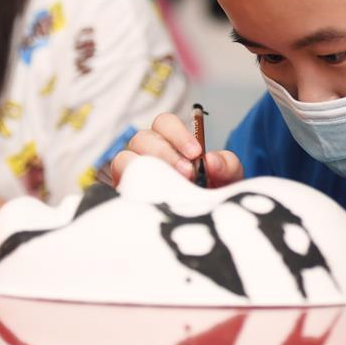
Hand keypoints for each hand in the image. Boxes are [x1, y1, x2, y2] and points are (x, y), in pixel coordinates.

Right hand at [110, 113, 243, 186]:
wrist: (206, 221)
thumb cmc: (213, 193)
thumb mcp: (228, 177)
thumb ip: (226, 164)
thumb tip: (211, 160)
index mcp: (170, 141)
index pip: (164, 123)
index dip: (178, 134)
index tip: (196, 152)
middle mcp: (147, 152)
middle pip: (142, 137)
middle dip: (165, 153)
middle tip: (187, 173)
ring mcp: (132, 173)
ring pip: (124, 158)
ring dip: (146, 168)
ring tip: (169, 185)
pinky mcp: (124, 194)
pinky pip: (118, 185)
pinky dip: (132, 187)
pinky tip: (153, 197)